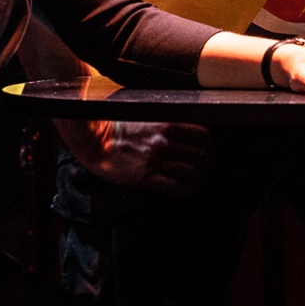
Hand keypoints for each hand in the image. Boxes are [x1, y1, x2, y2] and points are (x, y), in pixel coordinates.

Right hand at [52, 116, 211, 195]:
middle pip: (201, 156)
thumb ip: (166, 120)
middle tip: (206, 168)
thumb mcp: (146, 114)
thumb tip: (183, 123)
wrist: (94, 140)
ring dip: (198, 179)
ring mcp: (157, 161)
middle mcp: (165, 142)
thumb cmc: (118, 126)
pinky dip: (186, 191)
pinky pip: (175, 187)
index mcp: (167, 124)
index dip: (209, 146)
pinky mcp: (147, 178)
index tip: (208, 151)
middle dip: (207, 164)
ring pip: (192, 173)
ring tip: (198, 181)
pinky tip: (188, 191)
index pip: (203, 136)